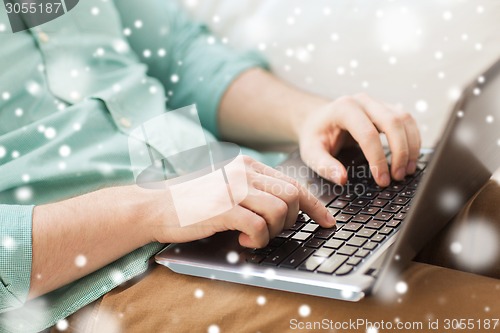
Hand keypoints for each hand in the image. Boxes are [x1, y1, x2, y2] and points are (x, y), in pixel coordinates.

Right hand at [151, 156, 335, 247]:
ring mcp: (233, 188)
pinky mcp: (223, 207)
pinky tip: (244, 241)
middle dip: (293, 221)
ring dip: (275, 231)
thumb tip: (288, 208)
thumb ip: (254, 191)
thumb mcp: (227, 188)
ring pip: (281, 210)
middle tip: (275, 232)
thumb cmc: (193, 202)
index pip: (293, 182)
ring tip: (256, 237)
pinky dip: (258, 240)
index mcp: (247, 166)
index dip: (315, 205)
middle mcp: (244, 173)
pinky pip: (259, 226)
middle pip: (292, 196)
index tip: (327, 221)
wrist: (155, 205)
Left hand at [298, 93, 420, 186]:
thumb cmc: (315, 135)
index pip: (368, 134)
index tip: (382, 180)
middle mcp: (363, 101)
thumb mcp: (310, 152)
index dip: (378, 159)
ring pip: (404, 119)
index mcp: (344, 108)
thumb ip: (324, 165)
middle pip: (392, 122)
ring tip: (407, 170)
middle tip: (398, 177)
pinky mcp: (386, 109)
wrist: (316, 118)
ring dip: (411, 146)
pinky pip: (407, 121)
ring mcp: (377, 103)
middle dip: (400, 152)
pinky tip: (410, 159)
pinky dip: (413, 140)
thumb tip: (342, 179)